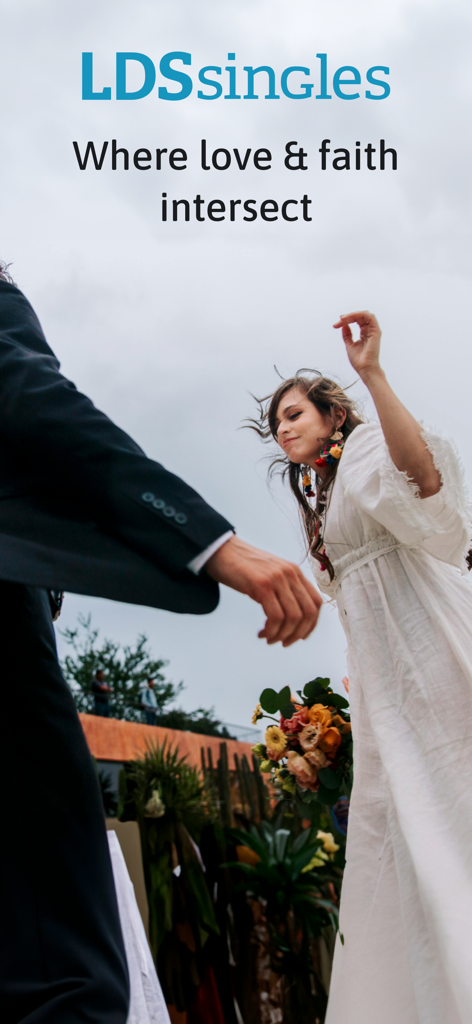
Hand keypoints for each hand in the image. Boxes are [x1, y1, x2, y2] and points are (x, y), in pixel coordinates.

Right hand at [205, 535, 321, 646]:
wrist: (220, 550)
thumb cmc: (243, 566)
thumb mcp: (271, 574)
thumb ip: (284, 589)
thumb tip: (292, 618)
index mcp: (295, 571)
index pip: (316, 602)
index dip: (311, 624)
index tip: (299, 637)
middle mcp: (290, 573)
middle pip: (308, 612)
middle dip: (298, 634)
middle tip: (284, 643)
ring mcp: (277, 578)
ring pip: (293, 617)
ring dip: (282, 635)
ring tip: (269, 639)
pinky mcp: (262, 584)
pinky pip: (275, 616)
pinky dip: (271, 630)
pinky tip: (262, 633)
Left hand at [333, 311, 381, 381]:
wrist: (365, 369)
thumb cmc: (358, 360)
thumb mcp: (349, 344)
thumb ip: (347, 335)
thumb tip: (344, 325)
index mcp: (364, 333)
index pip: (356, 320)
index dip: (346, 320)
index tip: (335, 325)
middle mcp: (370, 330)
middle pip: (360, 316)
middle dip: (348, 316)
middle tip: (339, 320)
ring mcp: (373, 331)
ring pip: (365, 315)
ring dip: (353, 314)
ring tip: (343, 318)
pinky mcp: (376, 332)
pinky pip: (370, 317)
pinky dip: (360, 314)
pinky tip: (350, 318)